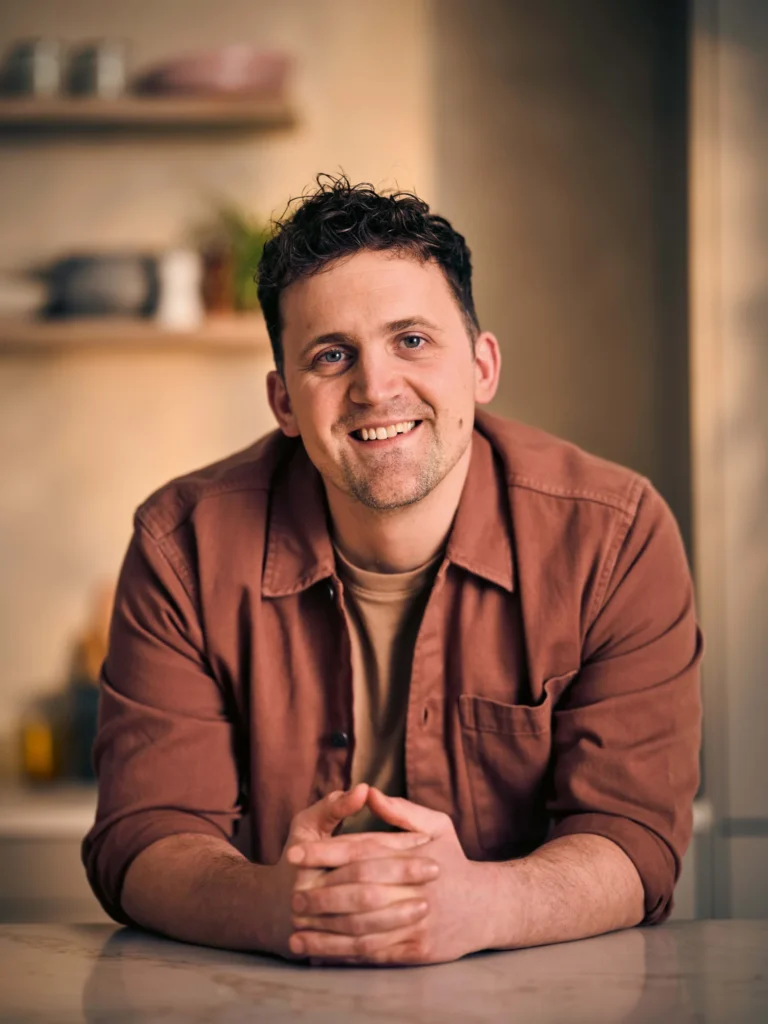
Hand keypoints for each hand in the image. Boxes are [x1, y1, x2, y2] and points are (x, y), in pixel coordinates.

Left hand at [287, 788, 494, 964]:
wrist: (488, 907)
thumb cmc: (454, 861)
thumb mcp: (437, 826)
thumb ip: (402, 811)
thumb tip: (367, 792)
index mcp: (415, 855)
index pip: (362, 851)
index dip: (325, 852)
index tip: (294, 853)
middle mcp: (416, 889)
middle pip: (359, 890)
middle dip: (320, 894)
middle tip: (290, 895)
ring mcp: (417, 923)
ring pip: (363, 928)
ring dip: (326, 933)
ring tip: (295, 931)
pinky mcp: (417, 951)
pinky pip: (375, 954)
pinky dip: (345, 955)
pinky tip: (320, 954)